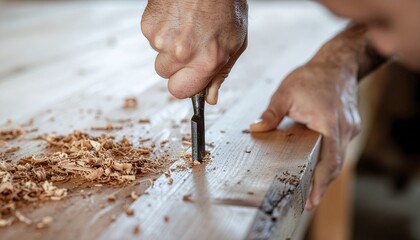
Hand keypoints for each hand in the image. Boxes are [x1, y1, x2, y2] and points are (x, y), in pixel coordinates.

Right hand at [141, 0, 247, 104]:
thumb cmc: (225, 4)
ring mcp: (161, 38)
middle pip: (165, 75)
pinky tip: (176, 17)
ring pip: (158, 55)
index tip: (189, 77)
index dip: (185, 84)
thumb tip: (210, 97)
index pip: (179, 91)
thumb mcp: (235, 43)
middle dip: (176, 65)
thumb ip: (220, 74)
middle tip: (190, 45)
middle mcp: (181, 52)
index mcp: (206, 60)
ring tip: (186, 26)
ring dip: (168, 46)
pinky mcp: (148, 23)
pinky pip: (151, 38)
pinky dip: (162, 30)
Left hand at [250, 61, 360, 209]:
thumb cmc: (312, 76)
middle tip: (309, 202)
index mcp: (328, 123)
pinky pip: (341, 148)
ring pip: (340, 159)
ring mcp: (351, 128)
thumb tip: (255, 129)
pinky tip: (319, 165)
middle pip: (336, 166)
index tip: (312, 198)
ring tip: (313, 189)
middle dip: (323, 185)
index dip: (321, 183)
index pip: (328, 161)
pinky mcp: (351, 125)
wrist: (338, 63)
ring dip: (327, 175)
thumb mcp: (286, 93)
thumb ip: (271, 114)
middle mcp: (344, 128)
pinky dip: (331, 160)